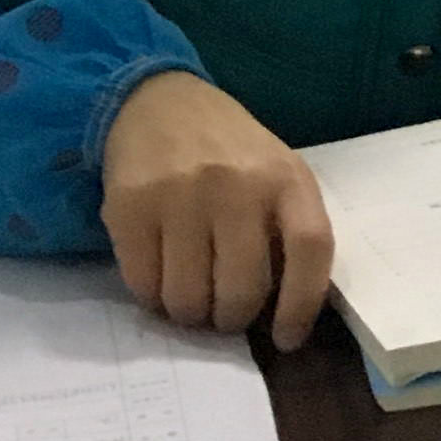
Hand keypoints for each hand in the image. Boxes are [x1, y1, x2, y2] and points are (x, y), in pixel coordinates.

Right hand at [101, 70, 333, 351]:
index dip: (301, 303)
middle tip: (225, 315)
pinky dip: (153, 298)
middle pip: (242, 288)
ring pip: (188, 297)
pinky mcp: (130, 207)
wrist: (160, 101)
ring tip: (192, 296)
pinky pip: (143, 285)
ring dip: (191, 313)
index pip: (310, 248)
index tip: (286, 338)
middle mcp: (236, 185)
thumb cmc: (231, 152)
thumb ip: (286, 228)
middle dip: (232, 319)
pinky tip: (161, 279)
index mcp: (286, 177)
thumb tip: (286, 311)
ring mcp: (180, 195)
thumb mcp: (277, 173)